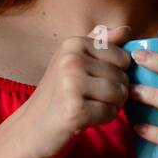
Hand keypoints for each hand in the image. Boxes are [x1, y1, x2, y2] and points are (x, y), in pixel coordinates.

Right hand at [16, 25, 133, 157]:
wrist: (32, 128)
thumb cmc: (58, 93)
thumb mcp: (74, 60)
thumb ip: (100, 42)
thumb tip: (126, 28)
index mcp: (73, 43)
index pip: (123, 57)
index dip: (116, 73)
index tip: (94, 80)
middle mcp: (71, 60)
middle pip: (122, 76)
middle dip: (114, 92)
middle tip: (89, 97)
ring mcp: (72, 84)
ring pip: (119, 94)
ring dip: (111, 106)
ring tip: (89, 106)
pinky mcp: (75, 109)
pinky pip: (110, 112)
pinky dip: (103, 119)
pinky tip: (85, 118)